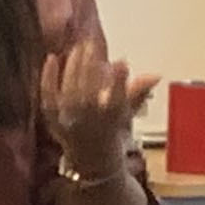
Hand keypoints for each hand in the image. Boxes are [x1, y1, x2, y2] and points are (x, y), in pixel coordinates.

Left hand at [36, 35, 157, 178]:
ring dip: (74, 65)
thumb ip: (138, 92)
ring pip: (71, 89)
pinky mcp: (54, 120)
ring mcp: (71, 120)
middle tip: (92, 43)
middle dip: (91, 63)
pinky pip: (48, 96)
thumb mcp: (128, 112)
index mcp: (113, 119)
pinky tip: (52, 58)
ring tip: (77, 48)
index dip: (120, 80)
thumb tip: (155, 75)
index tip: (122, 62)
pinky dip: (49, 77)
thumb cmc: (112, 130)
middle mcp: (91, 121)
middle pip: (90, 88)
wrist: (93, 162)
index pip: (118, 98)